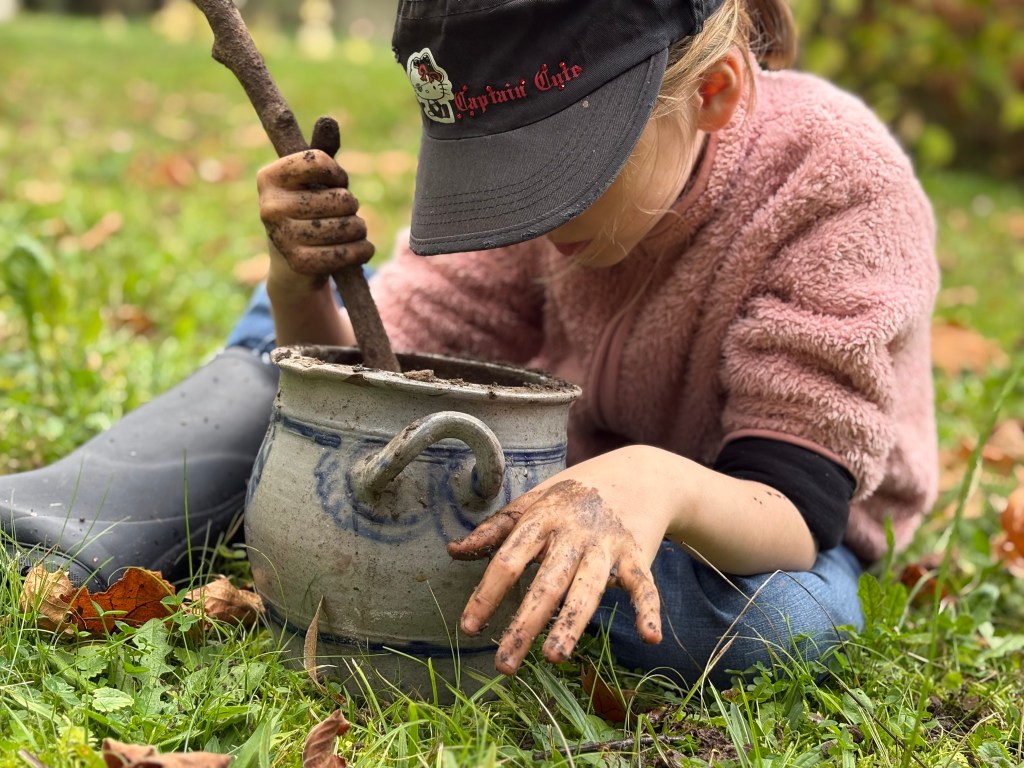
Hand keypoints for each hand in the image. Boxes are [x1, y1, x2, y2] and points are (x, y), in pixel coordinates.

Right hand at [257, 149, 374, 283]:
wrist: (292, 267)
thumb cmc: (306, 212)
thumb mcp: (310, 180)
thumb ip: (321, 150)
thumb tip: (328, 119)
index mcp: (268, 177)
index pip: (318, 161)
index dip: (338, 173)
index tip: (336, 182)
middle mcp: (269, 207)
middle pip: (340, 198)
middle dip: (351, 206)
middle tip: (341, 213)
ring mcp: (282, 238)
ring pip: (349, 226)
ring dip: (359, 229)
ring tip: (349, 231)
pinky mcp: (300, 264)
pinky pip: (349, 252)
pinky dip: (362, 250)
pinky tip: (359, 249)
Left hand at [448, 451, 669, 674]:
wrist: (638, 472)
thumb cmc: (574, 493)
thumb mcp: (534, 500)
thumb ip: (496, 528)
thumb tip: (453, 551)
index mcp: (542, 518)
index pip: (508, 560)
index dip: (487, 594)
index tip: (469, 627)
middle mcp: (574, 533)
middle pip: (546, 584)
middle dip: (524, 624)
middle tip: (504, 665)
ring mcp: (607, 545)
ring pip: (587, 589)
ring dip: (571, 624)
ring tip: (553, 656)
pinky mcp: (637, 555)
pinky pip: (644, 585)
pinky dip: (649, 608)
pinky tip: (650, 636)